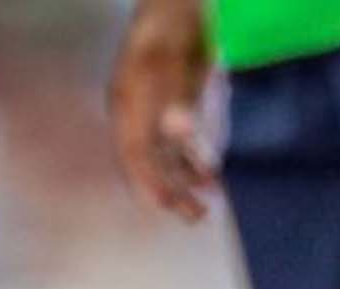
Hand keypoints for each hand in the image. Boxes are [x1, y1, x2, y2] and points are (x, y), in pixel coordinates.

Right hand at [109, 0, 214, 220]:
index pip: (135, 155)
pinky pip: (178, 144)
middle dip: (170, 191)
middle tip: (197, 216)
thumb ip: (180, 98)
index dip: (149, 183)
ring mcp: (153, 110)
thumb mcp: (177, 61)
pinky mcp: (171, 107)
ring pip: (165, 157)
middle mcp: (137, 112)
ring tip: (207, 204)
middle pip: (149, 162)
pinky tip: (210, 177)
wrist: (178, 3)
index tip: (166, 207)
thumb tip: (178, 132)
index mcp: (129, 103)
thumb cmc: (175, 27)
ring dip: (184, 181)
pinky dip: (193, 162)